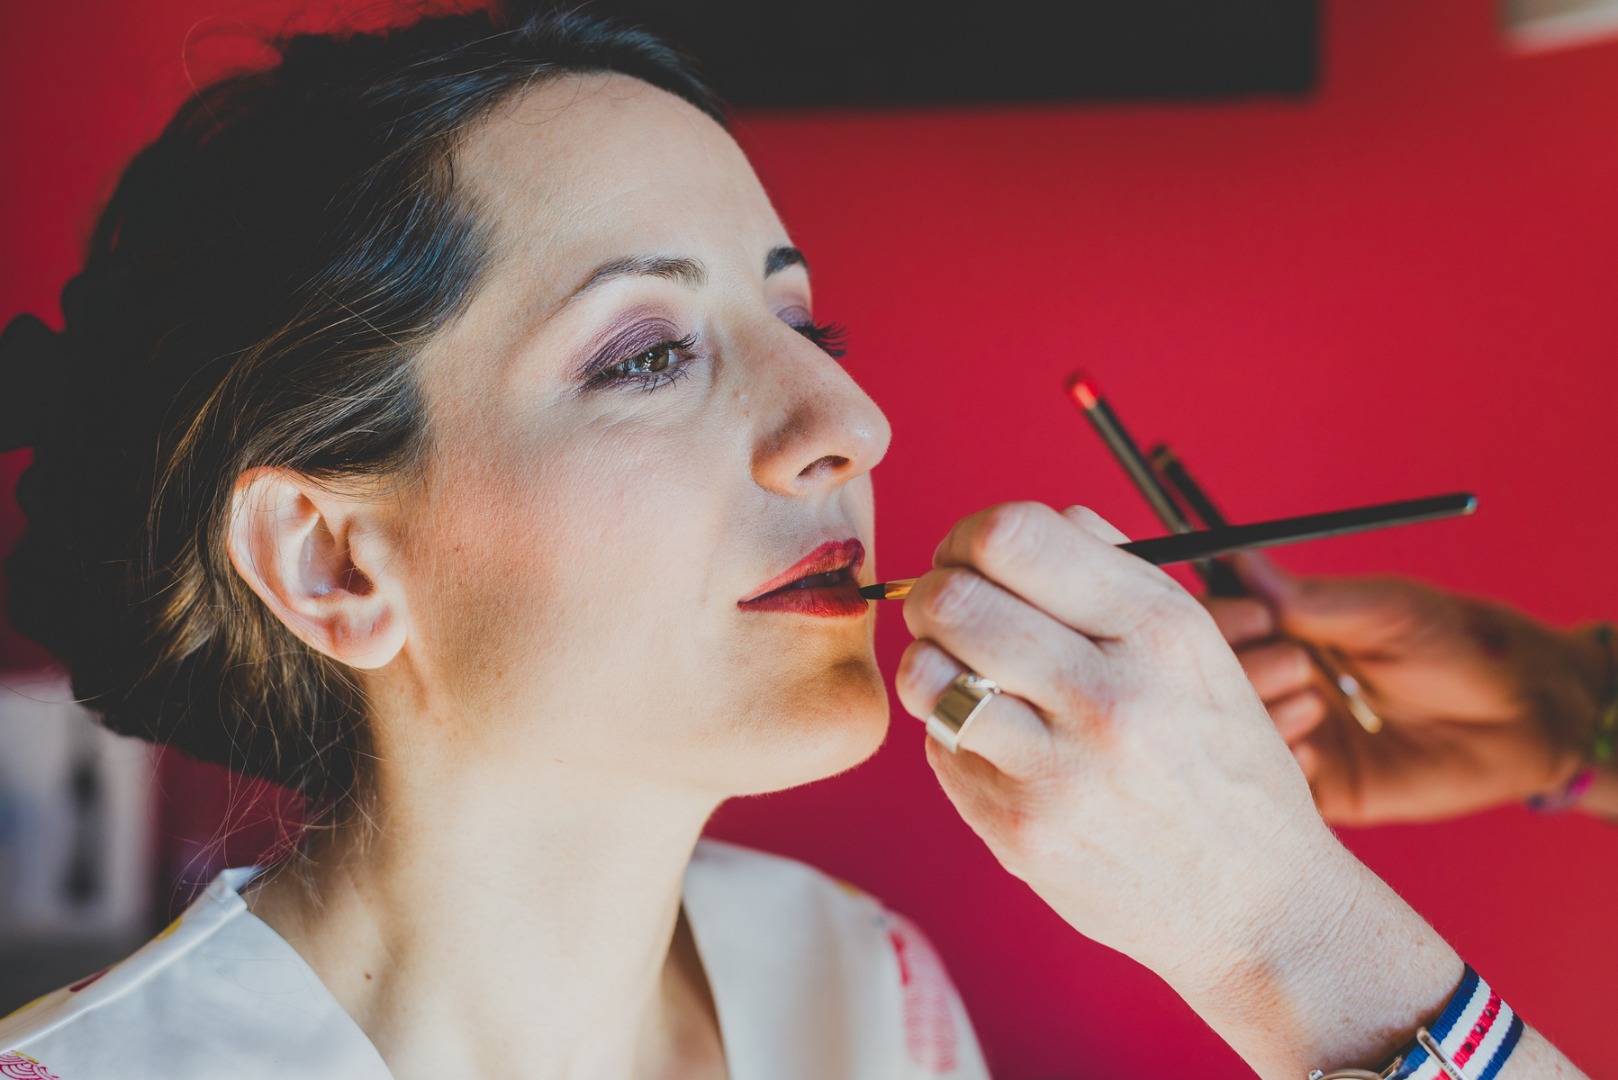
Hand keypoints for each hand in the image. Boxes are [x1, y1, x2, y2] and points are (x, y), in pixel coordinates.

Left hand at [893, 503, 1461, 1076]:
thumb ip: (1112, 570)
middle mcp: (1110, 695)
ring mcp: (1060, 770)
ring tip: (964, 674)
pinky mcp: (1020, 830)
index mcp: (1159, 630)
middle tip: (950, 612)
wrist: (1258, 903)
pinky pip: (940, 747)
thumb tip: (1025, 524)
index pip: (1013, 536)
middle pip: (952, 600)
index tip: (972, 556)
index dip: (970, 535)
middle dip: (935, 594)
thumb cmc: (1221, 761)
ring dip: (930, 663)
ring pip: (926, 673)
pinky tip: (999, 743)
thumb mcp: (1201, 649)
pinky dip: (954, 733)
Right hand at [1206, 556, 1609, 824]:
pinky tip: (1318, 753)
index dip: (1217, 620)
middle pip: (1208, 680)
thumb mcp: (1386, 610)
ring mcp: (1291, 736)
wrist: (1524, 718)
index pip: (1212, 623)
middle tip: (1299, 668)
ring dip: (1262, 718)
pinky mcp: (1317, 789)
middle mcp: (1275, 681)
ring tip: (1316, 708)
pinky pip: (1269, 786)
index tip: (1256, 617)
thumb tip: (1236, 559)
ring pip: (1231, 734)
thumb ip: (1310, 598)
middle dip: (1242, 672)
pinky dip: (1282, 768)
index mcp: (1283, 630)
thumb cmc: (1459, 645)